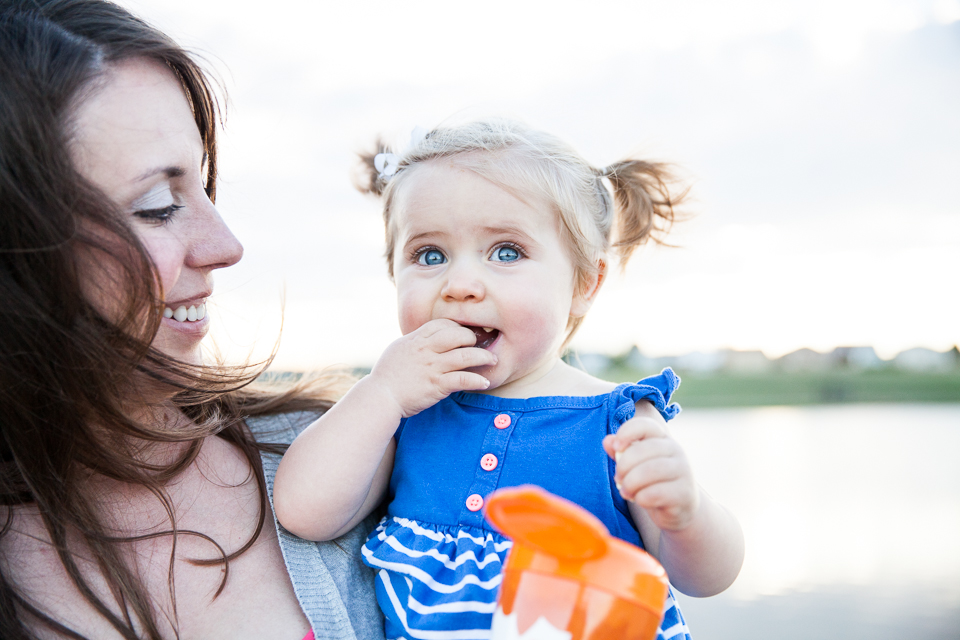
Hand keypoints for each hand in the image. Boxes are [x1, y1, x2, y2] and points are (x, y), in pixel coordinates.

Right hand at [368, 319, 497, 418]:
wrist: (379, 396)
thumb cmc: (387, 375)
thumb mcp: (399, 349)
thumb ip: (415, 342)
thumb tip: (428, 339)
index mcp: (416, 339)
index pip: (442, 324)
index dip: (457, 327)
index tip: (465, 334)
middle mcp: (426, 350)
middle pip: (458, 335)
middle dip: (473, 338)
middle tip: (480, 345)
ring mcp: (432, 367)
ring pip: (465, 356)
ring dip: (483, 357)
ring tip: (492, 360)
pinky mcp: (437, 385)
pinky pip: (463, 379)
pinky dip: (477, 380)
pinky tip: (484, 382)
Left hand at [603, 405, 699, 532]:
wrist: (678, 507)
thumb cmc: (652, 481)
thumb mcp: (635, 465)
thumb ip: (620, 452)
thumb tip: (607, 440)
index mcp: (662, 438)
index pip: (645, 425)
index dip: (627, 432)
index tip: (616, 447)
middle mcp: (676, 450)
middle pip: (644, 449)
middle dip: (624, 465)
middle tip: (618, 478)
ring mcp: (683, 471)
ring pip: (650, 471)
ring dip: (630, 483)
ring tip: (625, 491)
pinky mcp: (685, 493)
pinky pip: (656, 493)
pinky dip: (641, 497)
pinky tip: (639, 500)